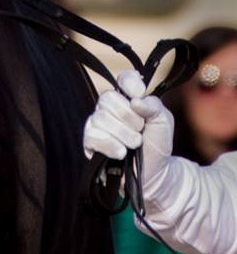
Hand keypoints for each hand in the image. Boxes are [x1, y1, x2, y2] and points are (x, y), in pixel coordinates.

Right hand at [83, 70, 174, 194]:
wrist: (154, 175)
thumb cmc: (157, 146)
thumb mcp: (164, 123)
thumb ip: (154, 107)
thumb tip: (136, 100)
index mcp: (128, 98)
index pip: (123, 79)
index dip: (130, 84)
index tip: (139, 95)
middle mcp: (110, 108)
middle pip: (108, 98)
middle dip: (129, 118)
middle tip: (140, 130)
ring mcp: (98, 124)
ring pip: (101, 118)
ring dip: (123, 134)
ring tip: (134, 145)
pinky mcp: (90, 142)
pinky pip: (93, 136)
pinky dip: (111, 145)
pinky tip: (122, 153)